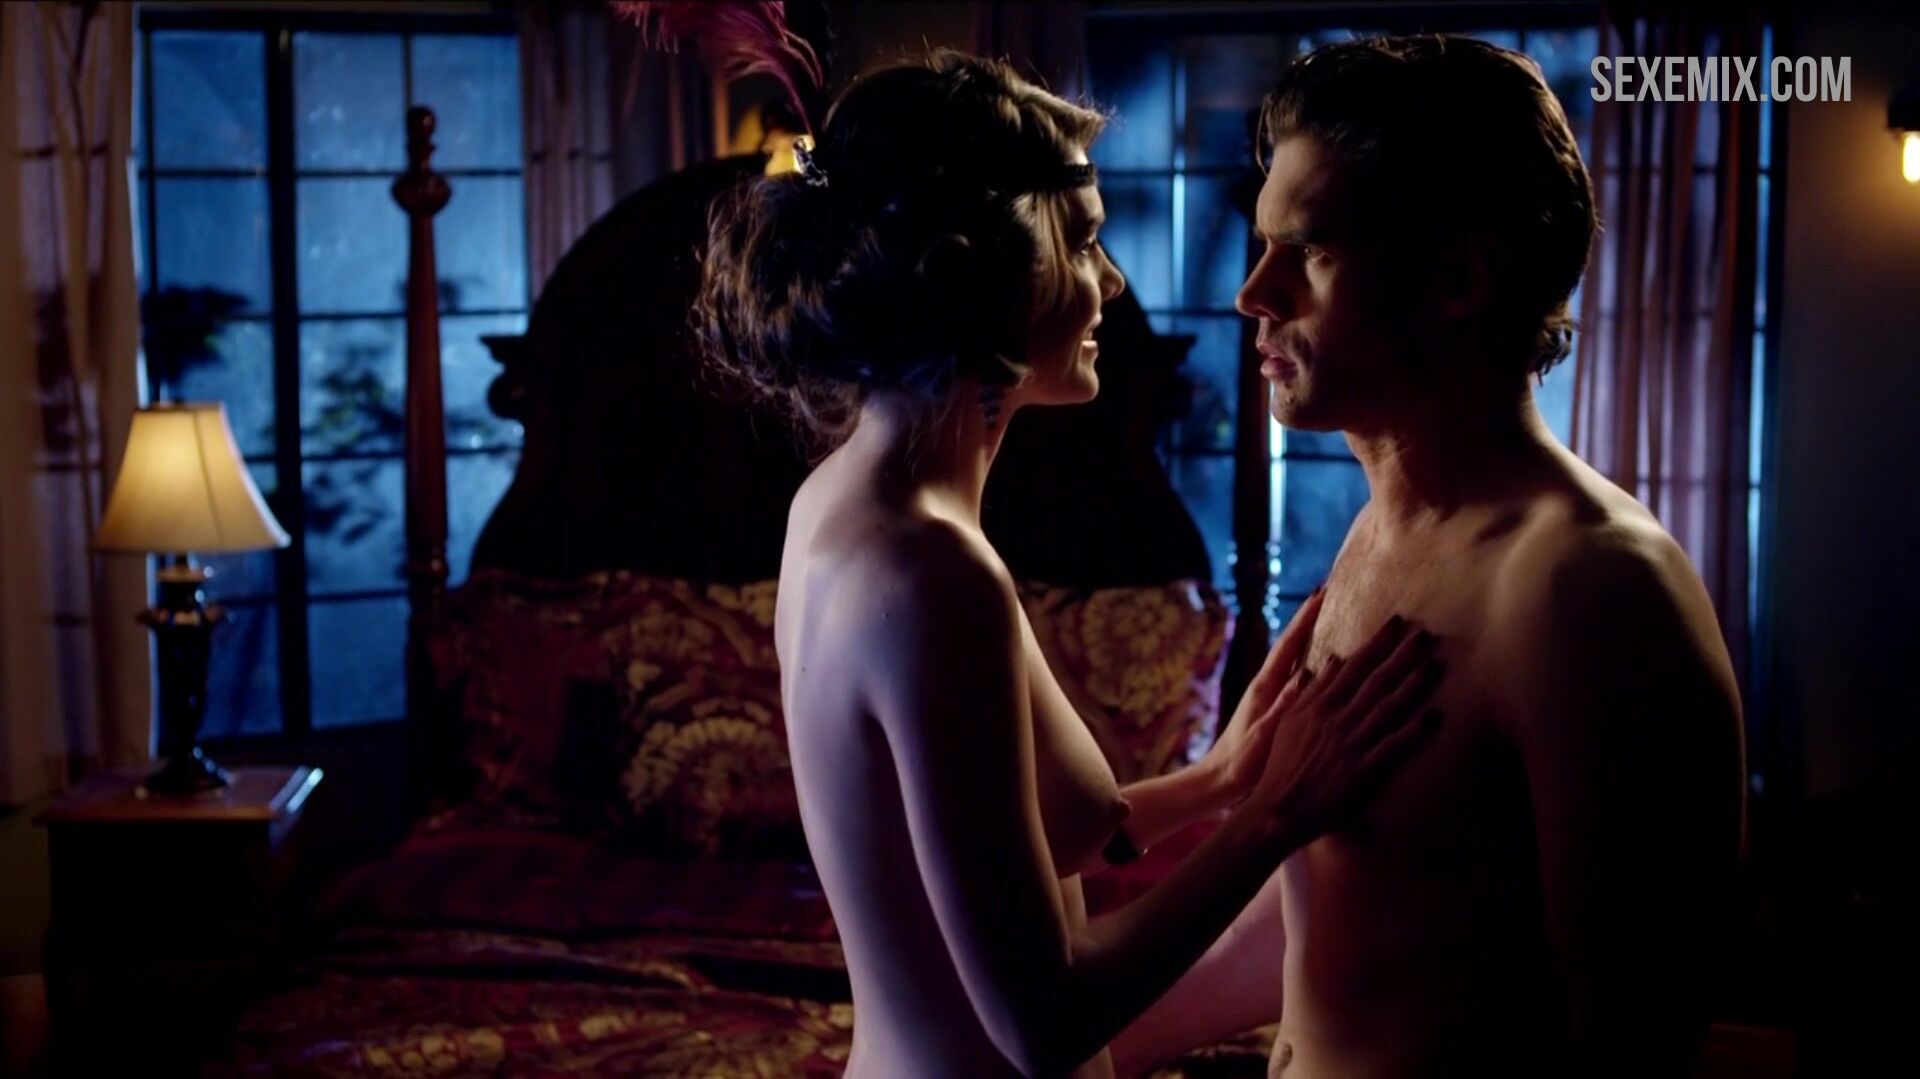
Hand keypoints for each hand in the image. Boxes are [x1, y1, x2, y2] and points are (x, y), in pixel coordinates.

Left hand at [1202, 588, 1325, 808]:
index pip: (1288, 645)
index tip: (1322, 592)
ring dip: (1309, 636)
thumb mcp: (1263, 738)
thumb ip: (1281, 709)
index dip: (1305, 618)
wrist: (1217, 783)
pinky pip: (1294, 676)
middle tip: (1328, 592)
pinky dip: (1307, 660)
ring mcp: (1267, 696)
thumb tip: (1302, 679)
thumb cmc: (1239, 765)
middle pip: (1291, 643)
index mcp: (1264, 689)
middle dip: (1308, 618)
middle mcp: (1265, 686)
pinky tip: (1320, 661)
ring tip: (1329, 617)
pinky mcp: (1271, 708)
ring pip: (1293, 658)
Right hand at [1248, 614, 1445, 835]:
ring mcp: (1352, 744)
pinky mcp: (1363, 770)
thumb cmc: (1282, 764)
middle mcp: (1337, 719)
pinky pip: (1395, 746)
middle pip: (1376, 680)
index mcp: (1319, 705)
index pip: (1354, 665)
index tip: (1397, 622)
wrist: (1278, 807)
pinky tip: (1436, 715)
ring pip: (1389, 707)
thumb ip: (1312, 689)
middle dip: (1402, 654)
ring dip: (1414, 684)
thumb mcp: (1290, 720)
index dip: (1378, 642)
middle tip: (1426, 634)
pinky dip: (1416, 730)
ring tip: (1436, 664)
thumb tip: (1331, 659)